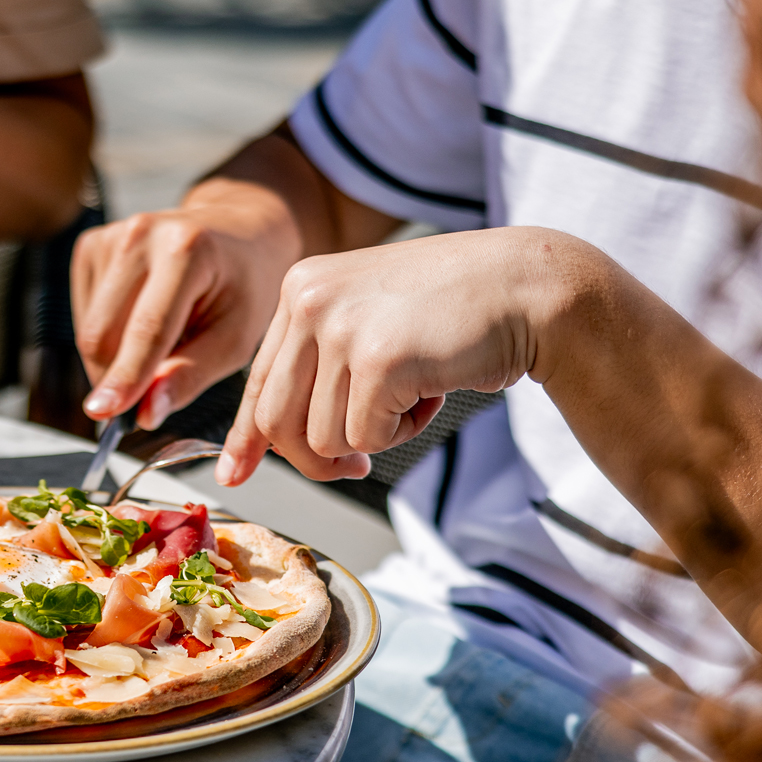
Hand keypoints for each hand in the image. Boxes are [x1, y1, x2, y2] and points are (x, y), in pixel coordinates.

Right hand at [71, 181, 301, 430]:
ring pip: (87, 329)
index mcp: (187, 249)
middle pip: (103, 333)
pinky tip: (139, 321)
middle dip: (118, 378)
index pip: (147, 328)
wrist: (238, 230)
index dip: (125, 377)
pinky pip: (84, 314)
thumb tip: (145, 414)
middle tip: (150, 393)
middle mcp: (141, 233)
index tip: (102, 414)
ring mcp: (110, 236)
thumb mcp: (236, 338)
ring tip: (161, 341)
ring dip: (114, 357)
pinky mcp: (92, 245)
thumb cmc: (244, 286)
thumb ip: (191, 376)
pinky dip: (107, 335)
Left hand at [216, 227, 587, 485]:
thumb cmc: (452, 314)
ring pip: (323, 439)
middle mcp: (308, 300)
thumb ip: (316, 370)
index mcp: (300, 287)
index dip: (247, 436)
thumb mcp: (368, 324)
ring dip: (373, 437)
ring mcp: (340, 326)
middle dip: (315, 460)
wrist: (527, 287)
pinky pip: (366, 439)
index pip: (258, 381)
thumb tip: (263, 449)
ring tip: (414, 391)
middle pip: (278, 421)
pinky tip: (432, 389)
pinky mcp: (377, 358)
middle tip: (357, 469)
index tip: (234, 473)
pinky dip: (402, 431)